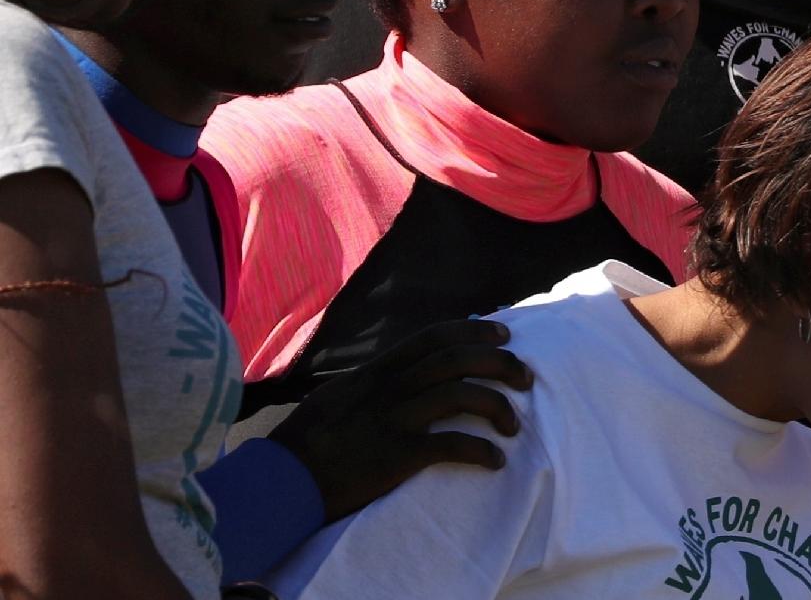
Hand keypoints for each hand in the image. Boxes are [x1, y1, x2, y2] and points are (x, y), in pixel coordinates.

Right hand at [269, 318, 533, 521]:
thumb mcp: (339, 396)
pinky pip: (450, 445)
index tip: (504, 335)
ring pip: (459, 395)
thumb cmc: (307, 441)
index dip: (473, 332)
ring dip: (496, 406)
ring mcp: (392, 420)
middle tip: (526, 376)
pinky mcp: (395, 455)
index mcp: (376, 372)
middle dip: (498, 363)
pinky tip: (495, 461)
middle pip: (455, 360)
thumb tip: (402, 371)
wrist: (280, 481)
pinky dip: (480, 451)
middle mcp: (388, 388)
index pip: (432, 337)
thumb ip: (372, 382)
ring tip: (513, 424)